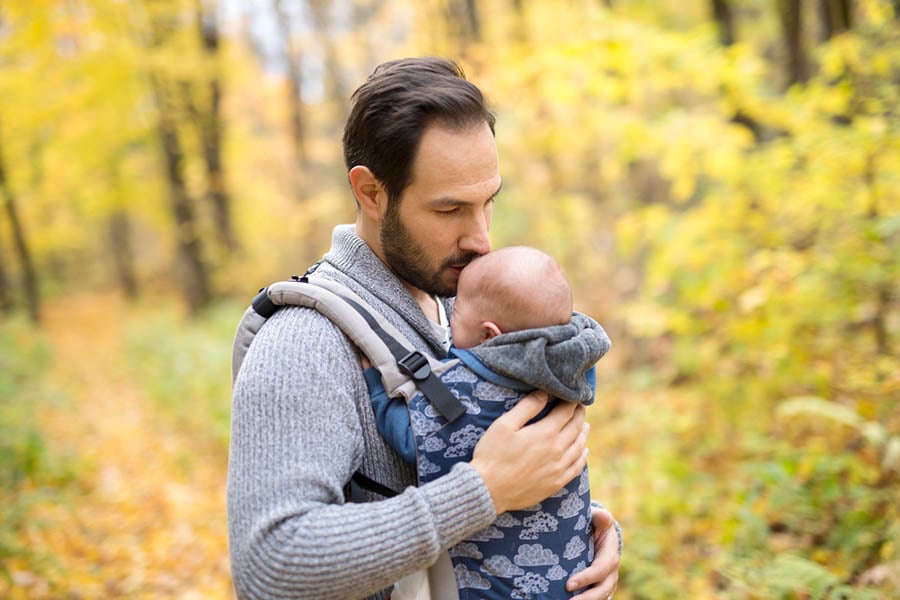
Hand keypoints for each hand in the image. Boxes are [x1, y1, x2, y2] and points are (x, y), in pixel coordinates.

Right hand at [470, 391, 588, 514]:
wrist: (488, 490)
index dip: (571, 402)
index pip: (566, 412)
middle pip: (576, 428)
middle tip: (580, 407)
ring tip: (584, 425)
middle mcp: (557, 450)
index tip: (573, 396)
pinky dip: (583, 457)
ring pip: (579, 447)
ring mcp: (558, 469)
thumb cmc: (492, 454)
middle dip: (579, 415)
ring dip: (583, 433)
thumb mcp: (504, 425)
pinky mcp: (556, 483)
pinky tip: (584, 452)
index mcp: (545, 433)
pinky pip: (577, 468)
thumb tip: (544, 393)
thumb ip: (527, 407)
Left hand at [567, 506, 621, 598]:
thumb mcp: (597, 519)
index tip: (568, 585)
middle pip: (602, 589)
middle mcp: (611, 572)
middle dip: (586, 598)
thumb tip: (604, 517)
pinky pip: (595, 597)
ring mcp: (607, 581)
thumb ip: (600, 518)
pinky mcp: (599, 587)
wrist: (599, 534)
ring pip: (600, 597)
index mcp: (610, 554)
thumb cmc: (595, 525)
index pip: (600, 570)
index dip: (586, 578)